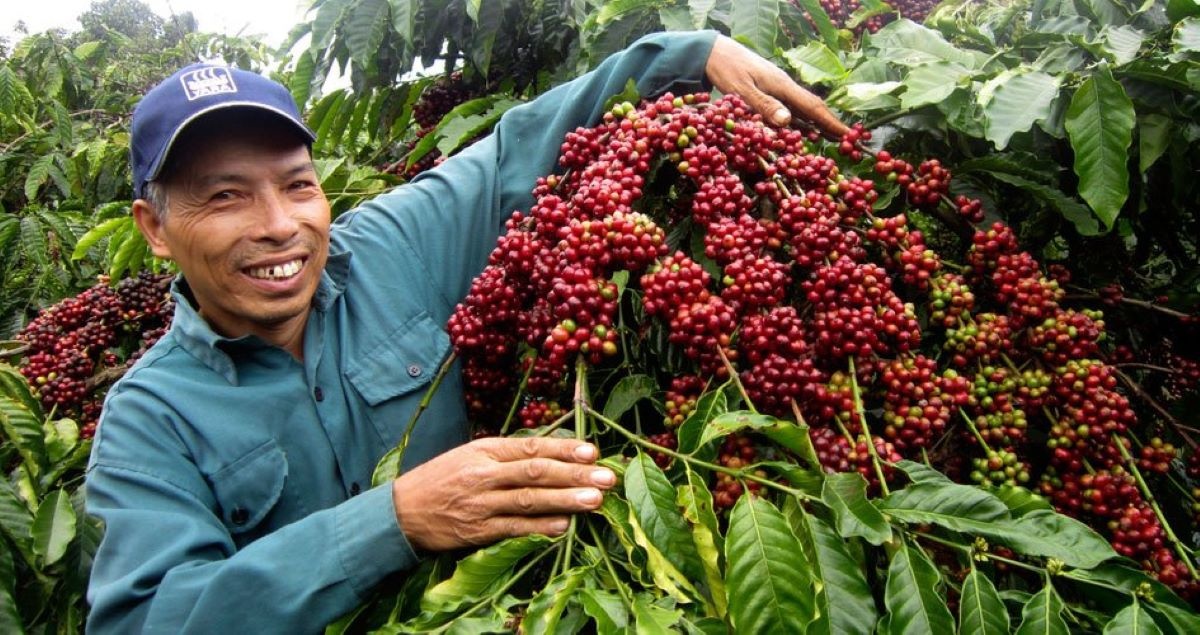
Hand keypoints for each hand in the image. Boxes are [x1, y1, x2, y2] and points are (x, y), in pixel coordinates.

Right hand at [392, 437, 615, 551]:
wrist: (401, 510)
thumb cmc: (442, 479)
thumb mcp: (471, 455)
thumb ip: (508, 456)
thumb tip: (553, 454)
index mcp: (485, 450)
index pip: (532, 447)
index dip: (564, 449)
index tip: (592, 452)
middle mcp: (484, 474)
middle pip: (536, 472)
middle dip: (574, 475)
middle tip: (606, 477)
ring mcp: (480, 503)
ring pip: (529, 500)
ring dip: (564, 500)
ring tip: (594, 501)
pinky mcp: (476, 531)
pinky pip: (514, 528)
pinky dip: (540, 527)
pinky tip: (563, 527)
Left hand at [705, 35, 848, 138]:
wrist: (714, 51)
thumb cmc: (726, 69)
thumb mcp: (741, 90)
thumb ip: (764, 105)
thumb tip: (787, 121)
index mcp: (782, 86)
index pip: (812, 107)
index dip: (829, 122)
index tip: (846, 135)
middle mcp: (784, 87)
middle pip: (811, 107)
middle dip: (828, 123)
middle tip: (844, 140)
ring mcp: (777, 88)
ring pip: (801, 108)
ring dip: (816, 123)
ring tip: (830, 137)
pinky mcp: (768, 90)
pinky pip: (789, 107)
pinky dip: (799, 119)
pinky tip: (802, 128)